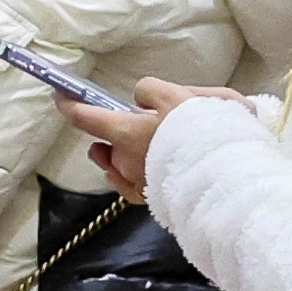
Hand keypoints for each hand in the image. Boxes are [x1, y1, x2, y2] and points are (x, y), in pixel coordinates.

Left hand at [68, 75, 226, 206]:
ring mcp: (138, 182)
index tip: (59, 96)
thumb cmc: (209, 132)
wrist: (232, 174)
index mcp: (129, 132)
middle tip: (143, 119)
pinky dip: (125, 175)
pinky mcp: (151, 199)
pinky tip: (126, 170)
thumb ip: (153, 91)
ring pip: (120, 163)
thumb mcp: (182, 95)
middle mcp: (126, 160)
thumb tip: (141, 98)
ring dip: (122, 152)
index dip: (70, 105)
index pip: (87, 117)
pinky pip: (128, 185)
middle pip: (110, 141)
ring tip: (136, 143)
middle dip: (118, 130)